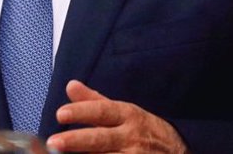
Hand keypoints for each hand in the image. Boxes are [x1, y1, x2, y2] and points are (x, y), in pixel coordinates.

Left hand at [46, 80, 187, 152]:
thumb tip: (70, 85)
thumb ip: (95, 102)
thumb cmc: (144, 131)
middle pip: (101, 139)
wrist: (179, 152)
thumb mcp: (125, 112)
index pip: (103, 111)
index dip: (82, 112)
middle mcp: (132, 137)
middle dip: (76, 141)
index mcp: (128, 116)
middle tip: (53, 142)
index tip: (60, 114)